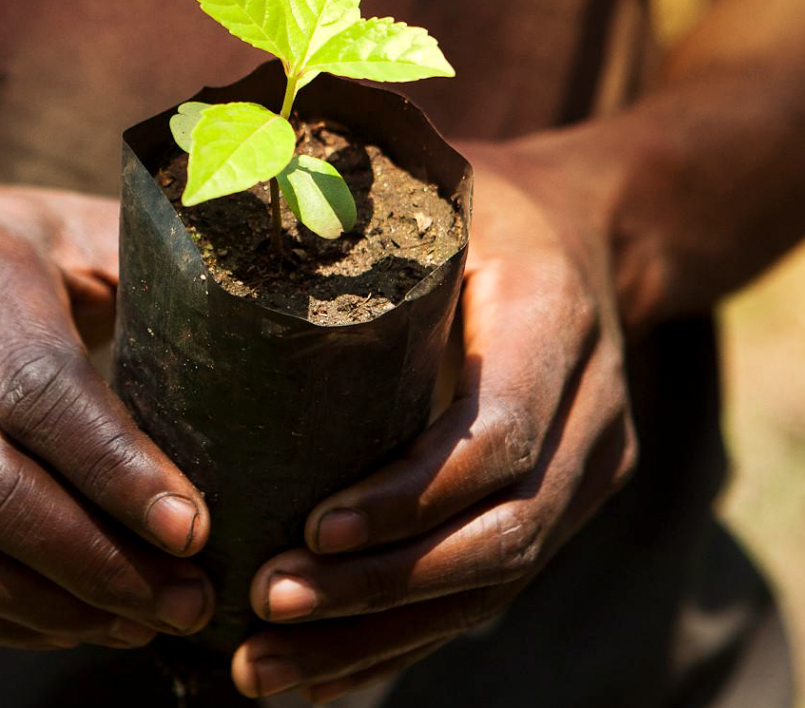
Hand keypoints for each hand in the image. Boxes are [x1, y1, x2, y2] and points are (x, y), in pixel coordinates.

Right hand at [0, 185, 213, 649]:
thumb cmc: (3, 251)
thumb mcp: (74, 229)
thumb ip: (154, 273)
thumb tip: (271, 337)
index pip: (40, 389)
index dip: (118, 470)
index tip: (194, 530)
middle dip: (97, 562)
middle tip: (188, 601)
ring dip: (47, 608)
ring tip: (140, 625)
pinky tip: (72, 624)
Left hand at [232, 141, 638, 700]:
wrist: (589, 234)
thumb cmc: (482, 200)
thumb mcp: (434, 170)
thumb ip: (348, 171)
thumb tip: (214, 149)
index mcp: (554, 319)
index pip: (497, 437)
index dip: (409, 495)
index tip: (310, 526)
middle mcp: (590, 413)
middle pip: (500, 537)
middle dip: (381, 587)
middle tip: (266, 606)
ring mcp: (583, 474)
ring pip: (491, 586)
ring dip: (377, 638)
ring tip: (261, 670)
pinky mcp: (552, 509)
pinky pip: (482, 594)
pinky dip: (399, 640)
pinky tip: (315, 675)